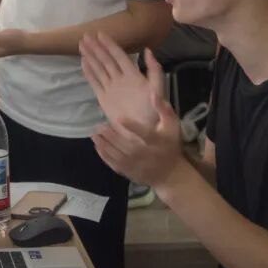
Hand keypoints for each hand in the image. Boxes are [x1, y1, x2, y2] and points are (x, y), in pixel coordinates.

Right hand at [80, 32, 158, 127]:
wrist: (144, 132)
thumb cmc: (153, 111)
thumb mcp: (158, 89)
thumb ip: (154, 70)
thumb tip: (148, 50)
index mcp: (133, 75)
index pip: (119, 55)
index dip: (110, 44)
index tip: (100, 33)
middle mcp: (121, 78)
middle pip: (106, 59)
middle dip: (96, 47)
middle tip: (85, 35)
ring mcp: (112, 88)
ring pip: (99, 68)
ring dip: (90, 57)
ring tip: (81, 45)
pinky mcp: (105, 98)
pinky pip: (95, 83)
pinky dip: (89, 73)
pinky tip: (83, 63)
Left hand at [91, 59, 186, 189]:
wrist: (171, 173)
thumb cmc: (170, 144)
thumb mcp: (172, 125)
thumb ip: (163, 109)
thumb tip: (152, 94)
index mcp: (158, 142)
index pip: (145, 134)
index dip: (133, 126)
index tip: (119, 117)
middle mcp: (147, 155)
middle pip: (128, 147)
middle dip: (112, 137)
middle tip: (99, 126)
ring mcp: (138, 166)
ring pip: (120, 157)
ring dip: (106, 146)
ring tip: (94, 135)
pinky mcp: (131, 173)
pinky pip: (117, 166)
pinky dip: (106, 158)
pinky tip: (98, 147)